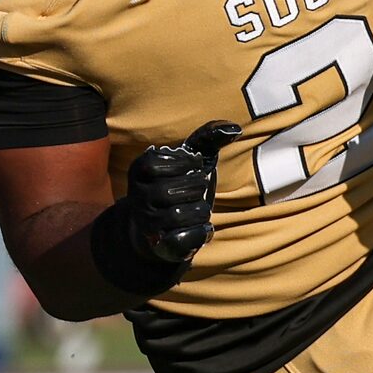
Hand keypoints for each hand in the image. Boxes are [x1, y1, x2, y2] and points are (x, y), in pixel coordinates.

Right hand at [126, 121, 243, 258]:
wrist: (158, 229)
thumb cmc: (177, 186)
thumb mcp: (188, 161)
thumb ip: (207, 139)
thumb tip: (234, 128)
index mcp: (140, 170)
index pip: (167, 163)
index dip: (187, 164)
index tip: (192, 167)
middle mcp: (137, 197)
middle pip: (176, 189)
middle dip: (196, 188)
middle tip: (196, 190)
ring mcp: (146, 222)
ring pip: (181, 214)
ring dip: (200, 210)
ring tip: (197, 209)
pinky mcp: (158, 244)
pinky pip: (183, 238)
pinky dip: (200, 231)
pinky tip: (201, 227)